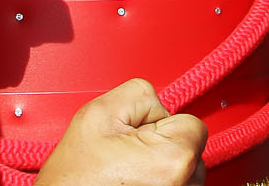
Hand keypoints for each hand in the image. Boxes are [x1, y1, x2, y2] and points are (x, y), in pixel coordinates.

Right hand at [38, 79, 207, 185]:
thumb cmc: (76, 176)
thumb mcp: (102, 111)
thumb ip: (141, 93)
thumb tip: (160, 106)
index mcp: (174, 160)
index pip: (192, 122)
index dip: (158, 124)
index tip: (137, 138)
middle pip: (191, 147)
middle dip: (164, 145)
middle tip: (128, 155)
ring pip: (186, 170)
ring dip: (164, 167)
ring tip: (129, 172)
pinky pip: (179, 185)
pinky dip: (162, 182)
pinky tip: (136, 183)